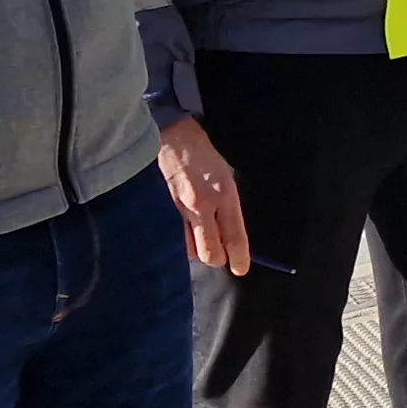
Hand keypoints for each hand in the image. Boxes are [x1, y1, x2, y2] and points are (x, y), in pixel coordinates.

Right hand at [155, 118, 250, 273]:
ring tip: (204, 237)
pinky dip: (183, 240)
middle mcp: (203, 205)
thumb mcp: (228, 177)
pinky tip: (187, 230)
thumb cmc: (205, 156)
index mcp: (224, 194)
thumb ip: (228, 207)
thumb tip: (230, 234)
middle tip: (221, 254)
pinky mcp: (166, 210)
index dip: (239, 257)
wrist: (173, 138)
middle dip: (217, 259)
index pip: (234, 236)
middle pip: (210, 253)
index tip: (241, 268)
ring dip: (199, 249)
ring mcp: (182, 209)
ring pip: (191, 249)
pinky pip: (176, 236)